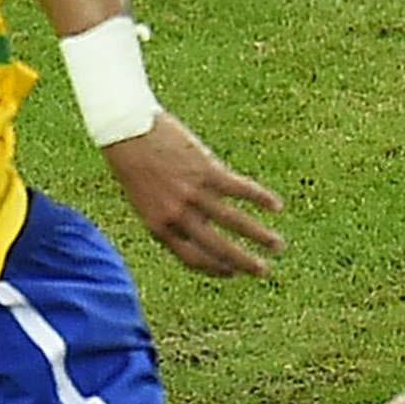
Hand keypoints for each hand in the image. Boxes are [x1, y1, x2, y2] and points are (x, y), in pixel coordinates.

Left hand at [101, 114, 284, 278]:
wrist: (126, 130)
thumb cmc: (133, 164)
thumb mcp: (144, 199)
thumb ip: (169, 215)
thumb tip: (200, 224)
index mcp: (158, 226)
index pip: (192, 258)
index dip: (215, 269)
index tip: (233, 273)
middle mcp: (177, 214)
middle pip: (217, 247)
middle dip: (244, 263)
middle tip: (263, 272)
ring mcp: (193, 193)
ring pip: (234, 222)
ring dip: (260, 236)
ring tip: (279, 246)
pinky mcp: (206, 170)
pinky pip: (240, 189)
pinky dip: (261, 198)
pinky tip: (277, 206)